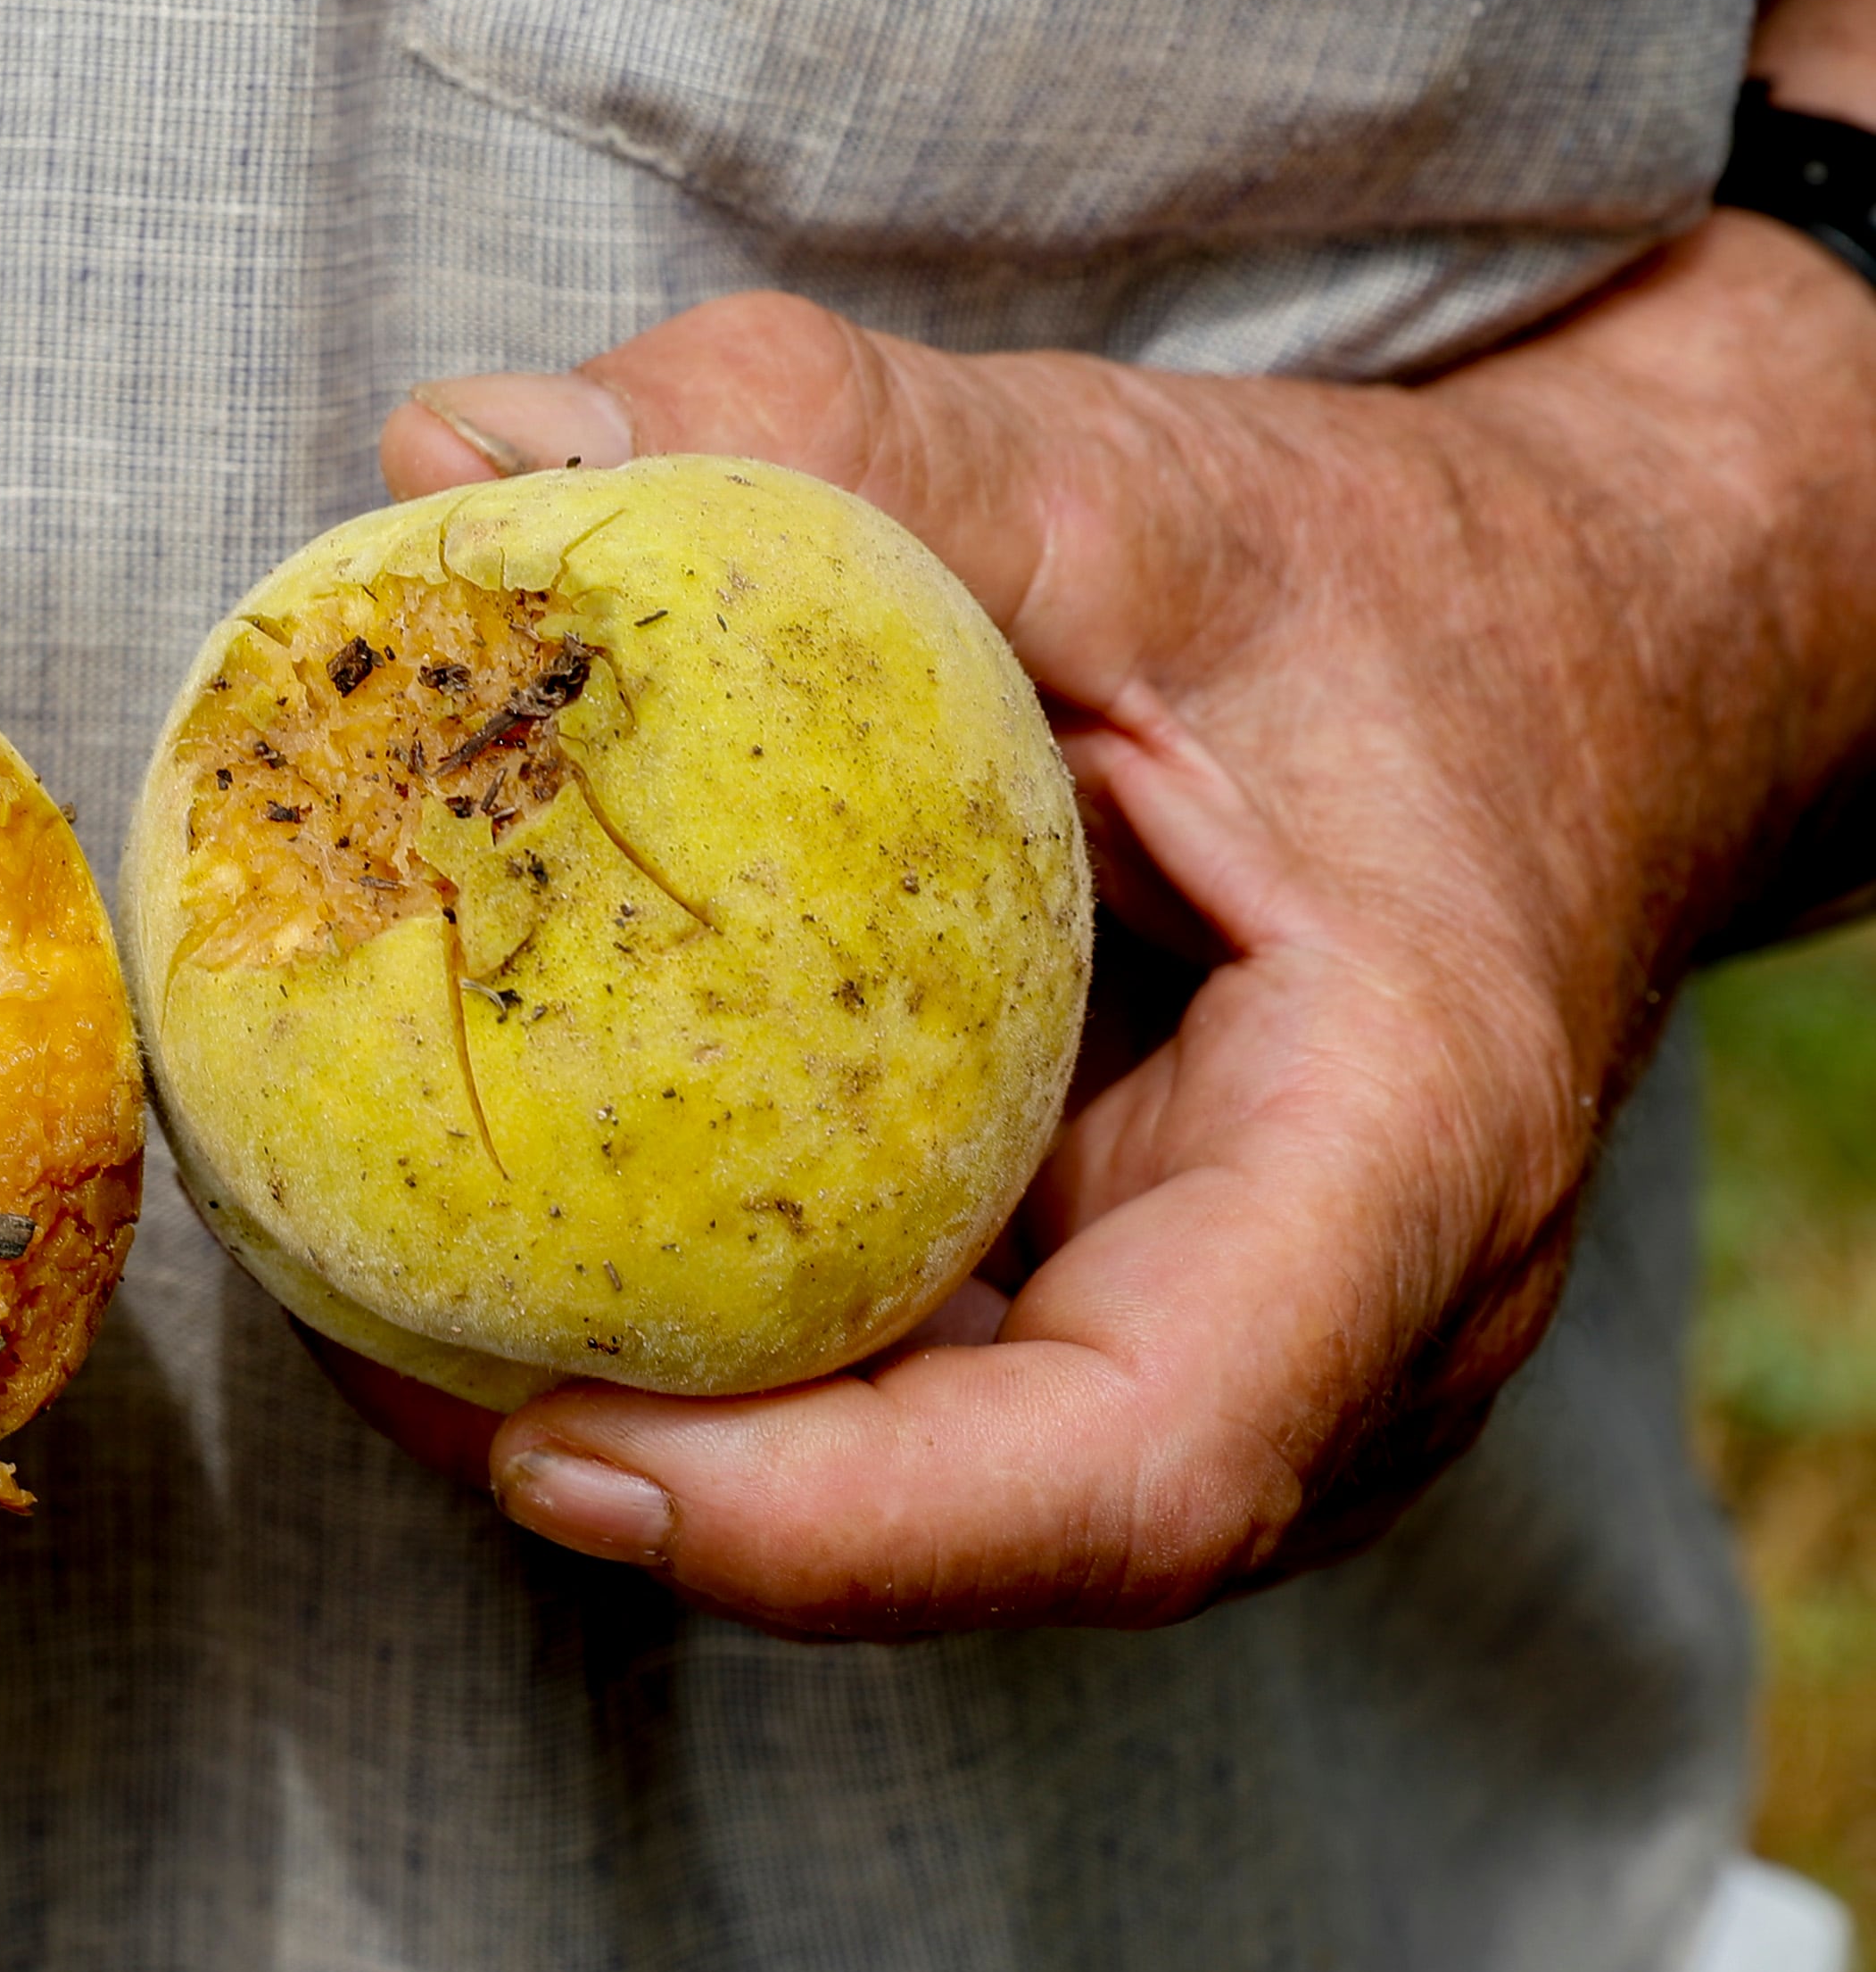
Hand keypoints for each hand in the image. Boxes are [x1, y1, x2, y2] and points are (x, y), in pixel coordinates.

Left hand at [348, 235, 1875, 1634]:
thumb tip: (456, 445)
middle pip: (995, 1530)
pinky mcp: (1155, 1308)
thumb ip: (823, 442)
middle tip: (375, 1343)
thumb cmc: (1382, 578)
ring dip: (671, 1438)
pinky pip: (935, 1385)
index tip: (556, 1456)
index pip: (1135, 1465)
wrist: (1597, 645)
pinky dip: (731, 1335)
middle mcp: (1354, 1326)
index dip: (833, 1526)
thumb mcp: (1126, 478)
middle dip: (673, 1493)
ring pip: (943, 1493)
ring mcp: (1259, 1349)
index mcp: (1401, 1154)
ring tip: (389, 1301)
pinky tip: (517, 1228)